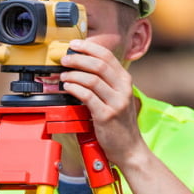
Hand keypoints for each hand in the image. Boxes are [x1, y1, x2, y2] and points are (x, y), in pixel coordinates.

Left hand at [59, 39, 145, 165]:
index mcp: (125, 81)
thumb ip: (106, 84)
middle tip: (65, 59)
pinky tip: (67, 88)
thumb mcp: (118, 98)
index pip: (107, 56)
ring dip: (73, 74)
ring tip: (63, 76)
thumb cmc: (120, 124)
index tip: (75, 44)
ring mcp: (116, 102)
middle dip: (78, 58)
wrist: (130, 149)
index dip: (89, 47)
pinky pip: (87, 96)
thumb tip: (83, 67)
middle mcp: (123, 89)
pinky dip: (74, 89)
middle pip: (98, 64)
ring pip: (91, 79)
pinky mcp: (106, 116)